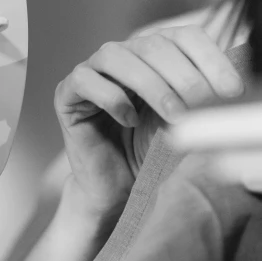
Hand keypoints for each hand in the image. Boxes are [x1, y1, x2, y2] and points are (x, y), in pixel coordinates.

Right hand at [55, 25, 244, 217]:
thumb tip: (220, 86)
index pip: (182, 37)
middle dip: (182, 75)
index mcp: (151, 55)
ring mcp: (89, 73)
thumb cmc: (147, 153)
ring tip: (171, 114)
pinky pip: (86, 81)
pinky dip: (112, 98)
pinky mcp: (66, 96)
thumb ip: (196, 98)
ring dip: (150, 84)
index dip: (208, 58)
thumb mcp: (182, 121)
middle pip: (151, 44)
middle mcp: (120, 57)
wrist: (116, 187)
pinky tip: (130, 120)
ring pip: (116, 56)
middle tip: (201, 104)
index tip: (230, 90)